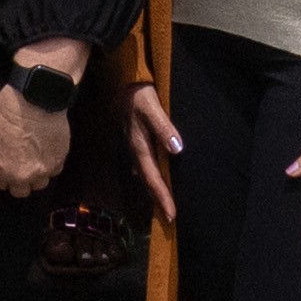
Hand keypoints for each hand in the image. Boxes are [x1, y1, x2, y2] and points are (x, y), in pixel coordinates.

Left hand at [0, 80, 72, 199]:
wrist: (33, 100)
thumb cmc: (6, 111)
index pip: (0, 184)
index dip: (3, 175)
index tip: (5, 167)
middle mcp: (19, 175)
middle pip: (20, 190)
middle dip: (19, 180)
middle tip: (21, 164)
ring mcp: (40, 170)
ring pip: (40, 183)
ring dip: (37, 174)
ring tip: (36, 158)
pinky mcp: (57, 161)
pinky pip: (55, 170)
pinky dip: (52, 163)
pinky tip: (48, 151)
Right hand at [126, 82, 179, 218]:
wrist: (122, 83)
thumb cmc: (139, 95)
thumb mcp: (153, 108)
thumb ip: (164, 128)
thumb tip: (177, 149)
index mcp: (141, 147)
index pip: (153, 178)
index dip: (162, 196)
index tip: (171, 215)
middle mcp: (136, 151)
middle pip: (148, 181)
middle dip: (158, 199)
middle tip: (169, 218)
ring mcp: (134, 146)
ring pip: (145, 174)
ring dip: (154, 189)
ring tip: (162, 204)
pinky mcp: (136, 140)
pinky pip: (144, 164)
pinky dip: (151, 175)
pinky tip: (151, 178)